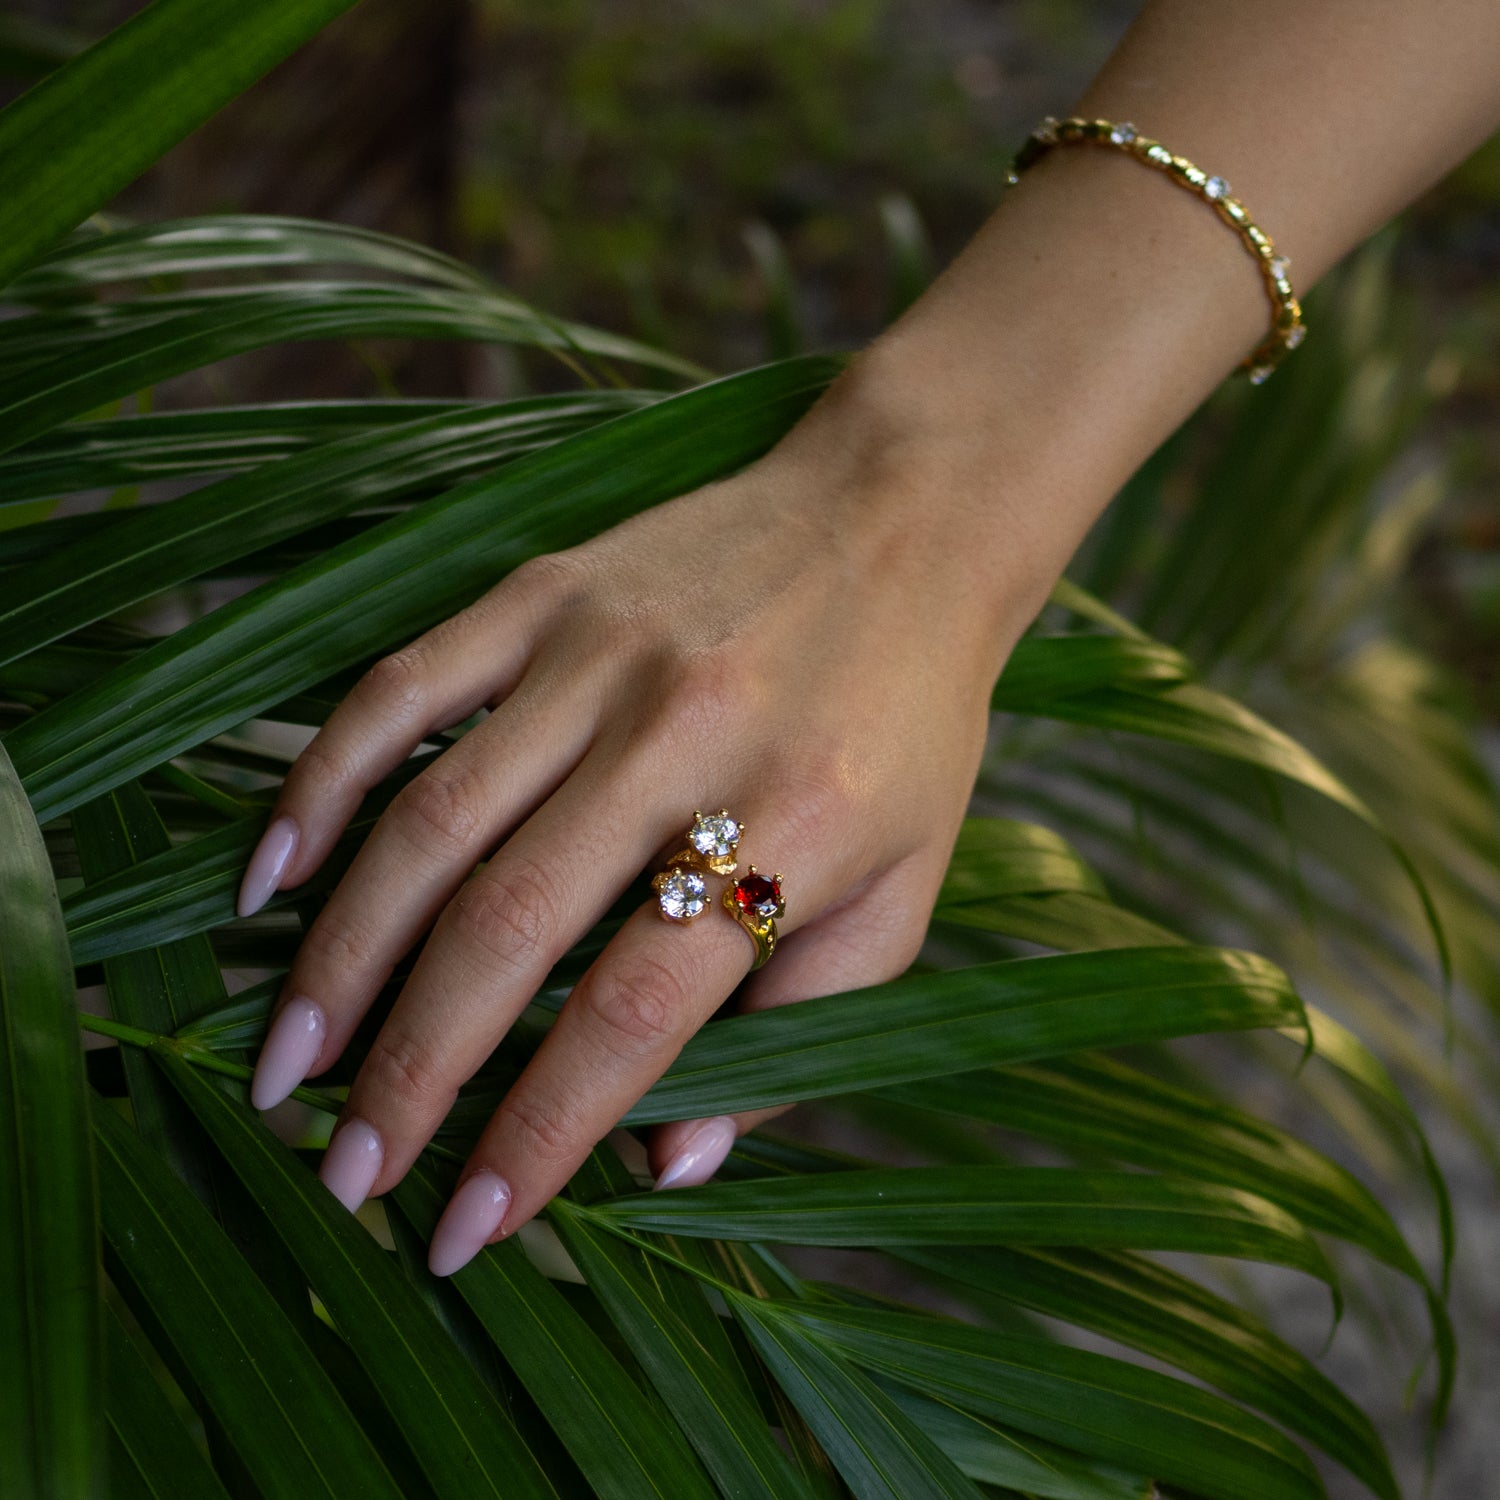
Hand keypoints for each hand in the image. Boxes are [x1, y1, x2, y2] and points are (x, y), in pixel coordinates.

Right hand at [237, 370, 1044, 1276]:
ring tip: (289, 1066)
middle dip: (411, 1070)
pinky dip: (323, 782)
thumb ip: (803, 1031)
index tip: (466, 1229)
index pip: (637, 1012)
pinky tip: (272, 877)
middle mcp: (687, 734)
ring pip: (434, 820)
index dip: (541, 1133)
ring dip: (344, 955)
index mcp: (799, 822)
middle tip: (346, 1172)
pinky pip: (405, 690)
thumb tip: (670, 1167)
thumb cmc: (909, 725)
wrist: (904, 521)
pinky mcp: (545, 592)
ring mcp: (603, 653)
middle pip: (512, 925)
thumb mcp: (909, 887)